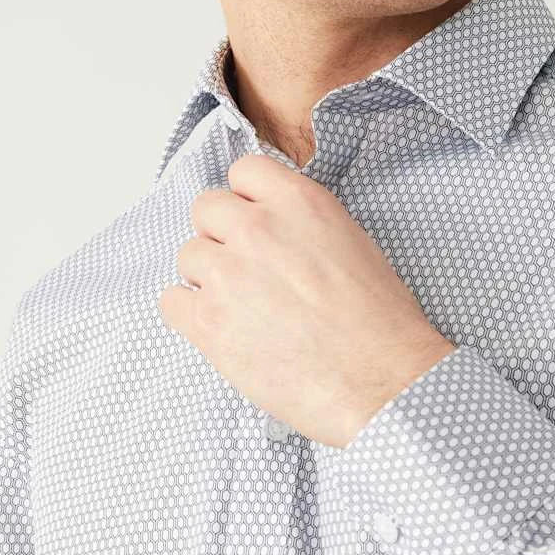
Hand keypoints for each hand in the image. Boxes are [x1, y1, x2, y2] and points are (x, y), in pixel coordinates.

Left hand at [158, 154, 456, 447]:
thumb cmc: (380, 323)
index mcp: (299, 203)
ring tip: (242, 308)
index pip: (244, 172)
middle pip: (205, 209)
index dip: (247, 200)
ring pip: (188, 255)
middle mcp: (258, 229)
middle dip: (222, 235)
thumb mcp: (353, 243)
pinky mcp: (208, 322)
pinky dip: (189, 314)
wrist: (383, 382)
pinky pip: (171, 301)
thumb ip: (302, 224)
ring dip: (207, 277)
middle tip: (246, 268)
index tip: (254, 221)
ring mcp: (228, 275)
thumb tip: (273, 229)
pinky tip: (222, 329)